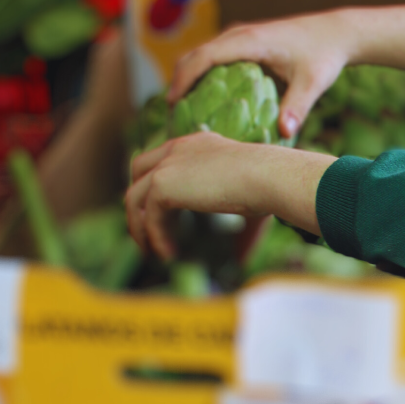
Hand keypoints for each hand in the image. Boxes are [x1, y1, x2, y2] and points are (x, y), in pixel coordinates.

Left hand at [126, 133, 332, 259]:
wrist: (269, 177)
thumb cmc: (270, 187)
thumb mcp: (247, 202)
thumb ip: (236, 225)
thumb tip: (242, 259)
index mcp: (196, 144)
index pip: (163, 160)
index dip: (157, 186)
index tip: (163, 214)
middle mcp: (177, 150)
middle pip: (138, 173)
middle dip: (138, 201)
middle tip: (147, 231)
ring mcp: (166, 166)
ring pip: (134, 197)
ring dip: (139, 227)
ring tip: (151, 252)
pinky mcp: (162, 185)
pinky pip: (148, 217)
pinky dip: (156, 238)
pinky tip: (169, 255)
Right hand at [168, 0, 404, 140]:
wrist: (335, 33)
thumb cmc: (324, 57)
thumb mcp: (313, 84)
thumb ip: (297, 107)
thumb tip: (284, 132)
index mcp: (248, 42)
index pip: (203, 58)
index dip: (184, 80)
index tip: (172, 105)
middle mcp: (239, 35)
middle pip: (194, 56)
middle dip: (179, 83)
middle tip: (173, 117)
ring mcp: (240, 36)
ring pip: (202, 55)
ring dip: (188, 79)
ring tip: (183, 113)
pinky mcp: (245, 43)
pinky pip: (214, 58)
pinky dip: (203, 76)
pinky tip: (205, 103)